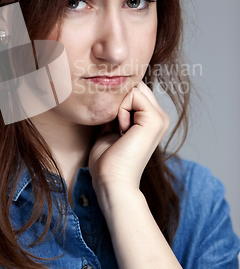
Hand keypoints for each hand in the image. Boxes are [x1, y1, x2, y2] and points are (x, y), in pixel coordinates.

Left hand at [88, 81, 169, 204]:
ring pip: (134, 88)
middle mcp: (160, 117)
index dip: (116, 101)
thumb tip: (108, 92)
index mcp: (151, 120)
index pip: (133, 89)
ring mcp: (160, 118)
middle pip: (135, 86)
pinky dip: (121, 110)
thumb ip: (114, 110)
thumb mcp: (109, 128)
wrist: (112, 182)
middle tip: (115, 127)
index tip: (112, 126)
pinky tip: (123, 130)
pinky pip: (133, 94)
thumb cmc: (107, 161)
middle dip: (118, 100)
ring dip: (119, 106)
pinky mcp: (155, 119)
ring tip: (120, 130)